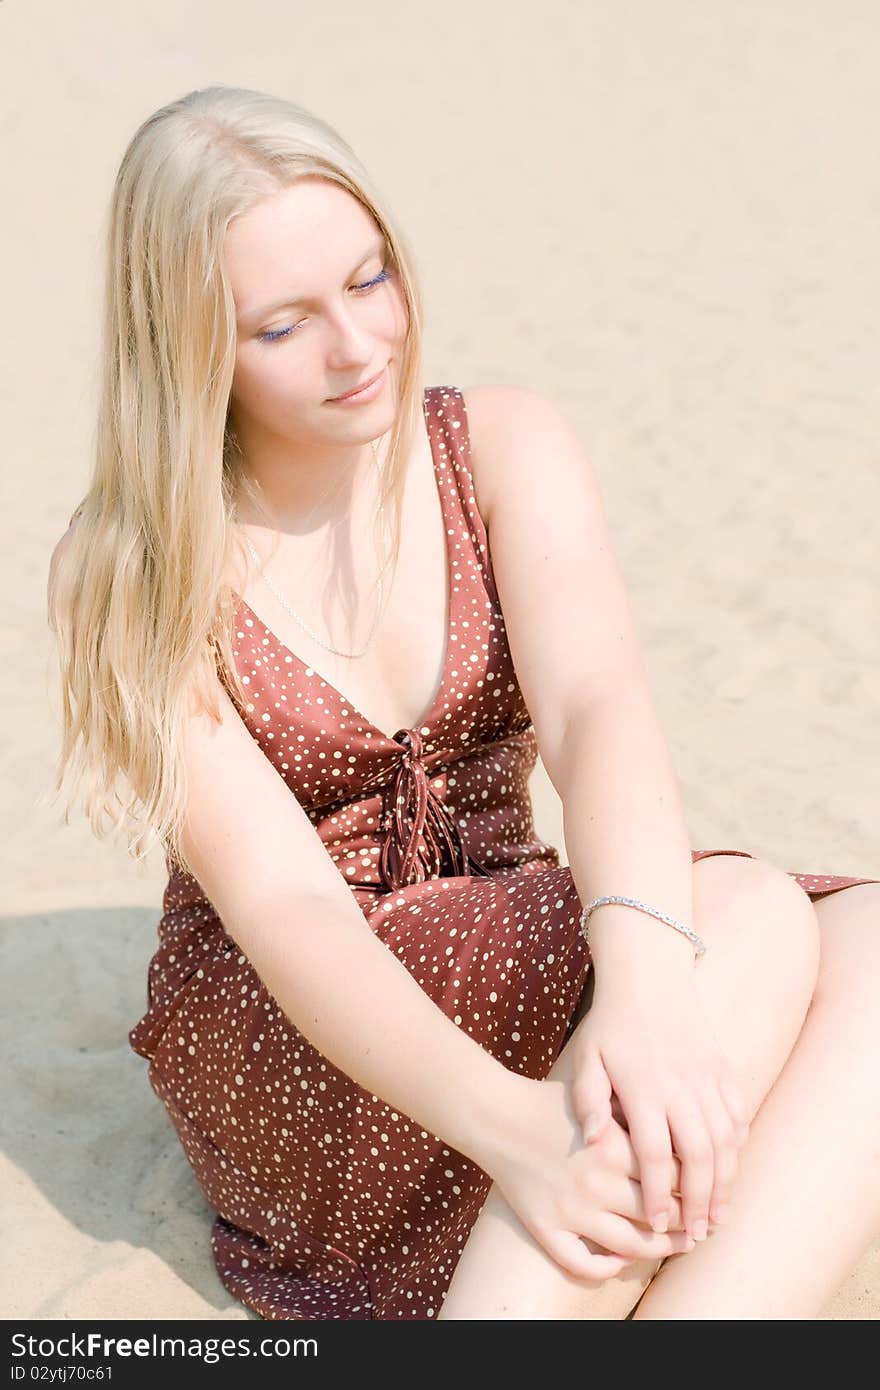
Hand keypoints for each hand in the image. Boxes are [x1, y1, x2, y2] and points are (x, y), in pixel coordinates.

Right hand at [483, 1076, 695, 1281]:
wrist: (498, 1116)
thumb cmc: (555, 1104)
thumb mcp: (601, 1098)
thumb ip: (639, 1115)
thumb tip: (687, 1135)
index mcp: (612, 1146)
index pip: (673, 1175)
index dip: (697, 1185)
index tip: (709, 1189)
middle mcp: (595, 1182)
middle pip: (659, 1214)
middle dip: (687, 1222)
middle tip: (702, 1224)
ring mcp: (570, 1209)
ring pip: (631, 1245)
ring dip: (661, 1250)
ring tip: (677, 1244)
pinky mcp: (545, 1227)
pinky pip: (582, 1263)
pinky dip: (606, 1269)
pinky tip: (620, 1261)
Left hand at [568, 977, 749, 1237]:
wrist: (649, 975)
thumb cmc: (611, 1022)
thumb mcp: (587, 1056)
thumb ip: (587, 1098)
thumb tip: (592, 1140)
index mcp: (643, 1088)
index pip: (654, 1155)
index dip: (658, 1194)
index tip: (658, 1226)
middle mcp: (680, 1086)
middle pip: (698, 1157)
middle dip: (699, 1202)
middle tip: (696, 1236)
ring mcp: (706, 1077)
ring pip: (725, 1141)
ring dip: (725, 1182)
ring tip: (718, 1216)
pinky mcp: (723, 1068)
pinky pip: (738, 1113)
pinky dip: (738, 1144)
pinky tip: (731, 1168)